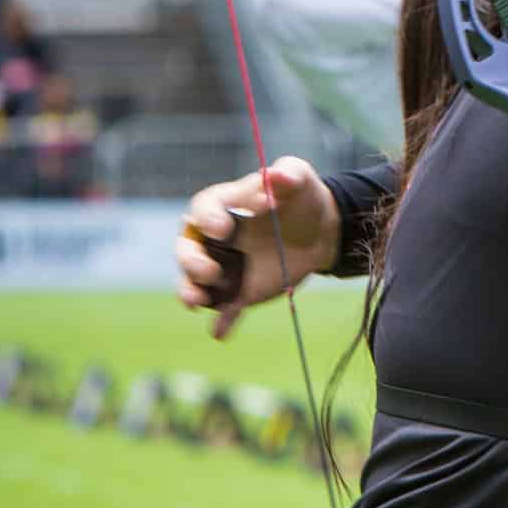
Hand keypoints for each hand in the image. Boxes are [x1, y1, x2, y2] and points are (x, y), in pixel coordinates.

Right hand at [175, 156, 337, 339]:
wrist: (321, 231)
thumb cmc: (302, 197)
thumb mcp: (299, 178)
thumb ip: (288, 173)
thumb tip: (276, 175)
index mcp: (224, 206)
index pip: (203, 210)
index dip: (208, 219)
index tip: (225, 228)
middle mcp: (216, 239)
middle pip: (187, 249)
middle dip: (191, 262)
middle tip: (211, 271)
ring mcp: (226, 267)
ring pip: (195, 282)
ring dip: (191, 292)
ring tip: (198, 303)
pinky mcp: (241, 291)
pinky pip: (226, 309)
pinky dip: (222, 322)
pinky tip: (220, 333)